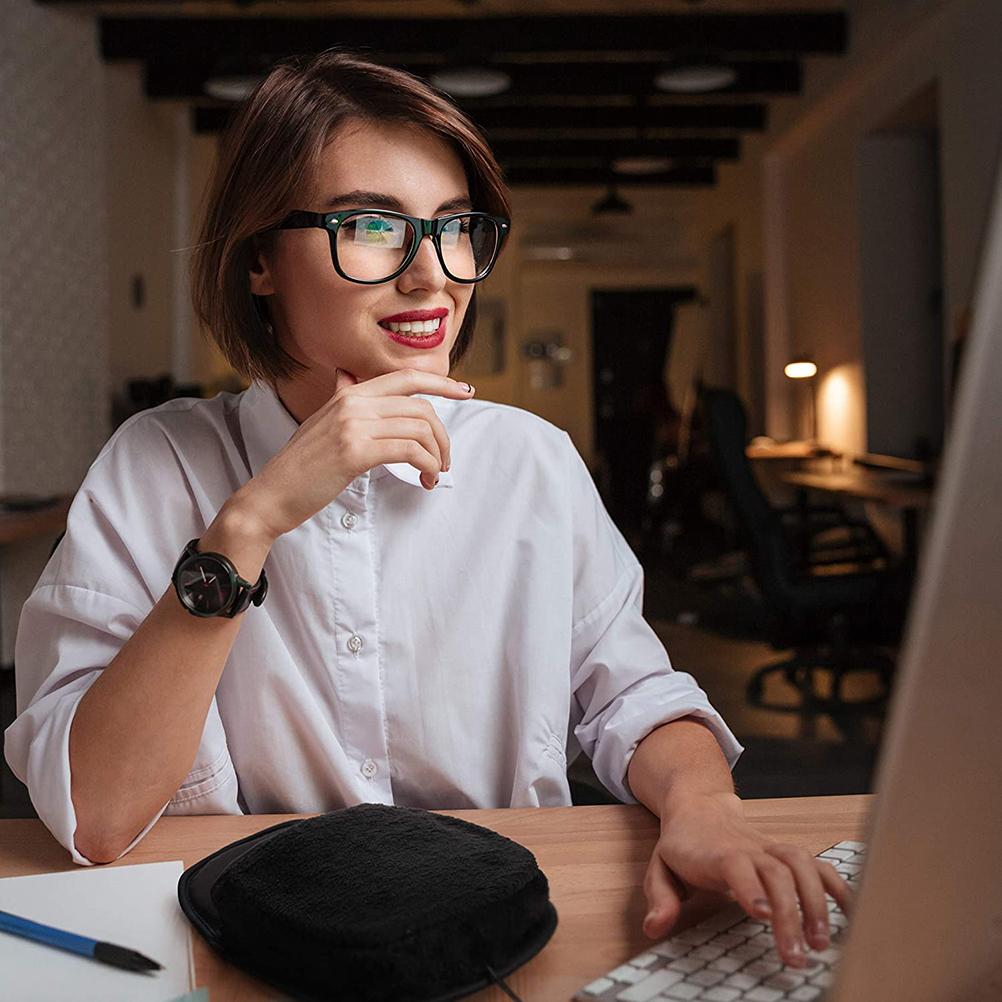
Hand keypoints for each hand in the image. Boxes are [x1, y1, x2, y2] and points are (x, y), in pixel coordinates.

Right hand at [238, 367, 474, 540]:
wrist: (271, 495)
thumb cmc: (302, 466)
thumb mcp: (321, 423)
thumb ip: (341, 400)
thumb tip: (348, 376)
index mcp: (349, 393)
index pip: (406, 377)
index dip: (442, 383)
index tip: (466, 392)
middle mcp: (352, 402)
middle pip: (421, 406)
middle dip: (443, 435)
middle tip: (444, 460)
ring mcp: (353, 425)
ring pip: (420, 429)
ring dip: (437, 455)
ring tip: (433, 475)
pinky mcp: (354, 452)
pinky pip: (410, 451)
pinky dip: (426, 466)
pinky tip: (423, 481)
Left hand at [642, 791, 853, 967]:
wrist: (701, 806)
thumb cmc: (683, 845)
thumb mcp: (660, 868)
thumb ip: (660, 898)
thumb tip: (655, 927)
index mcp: (718, 853)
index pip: (737, 865)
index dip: (751, 887)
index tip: (763, 915)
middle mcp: (750, 848)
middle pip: (777, 873)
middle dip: (791, 914)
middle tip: (796, 956)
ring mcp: (772, 849)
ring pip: (803, 865)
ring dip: (817, 903)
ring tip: (822, 943)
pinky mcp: (788, 853)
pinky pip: (818, 865)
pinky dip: (838, 886)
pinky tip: (851, 915)